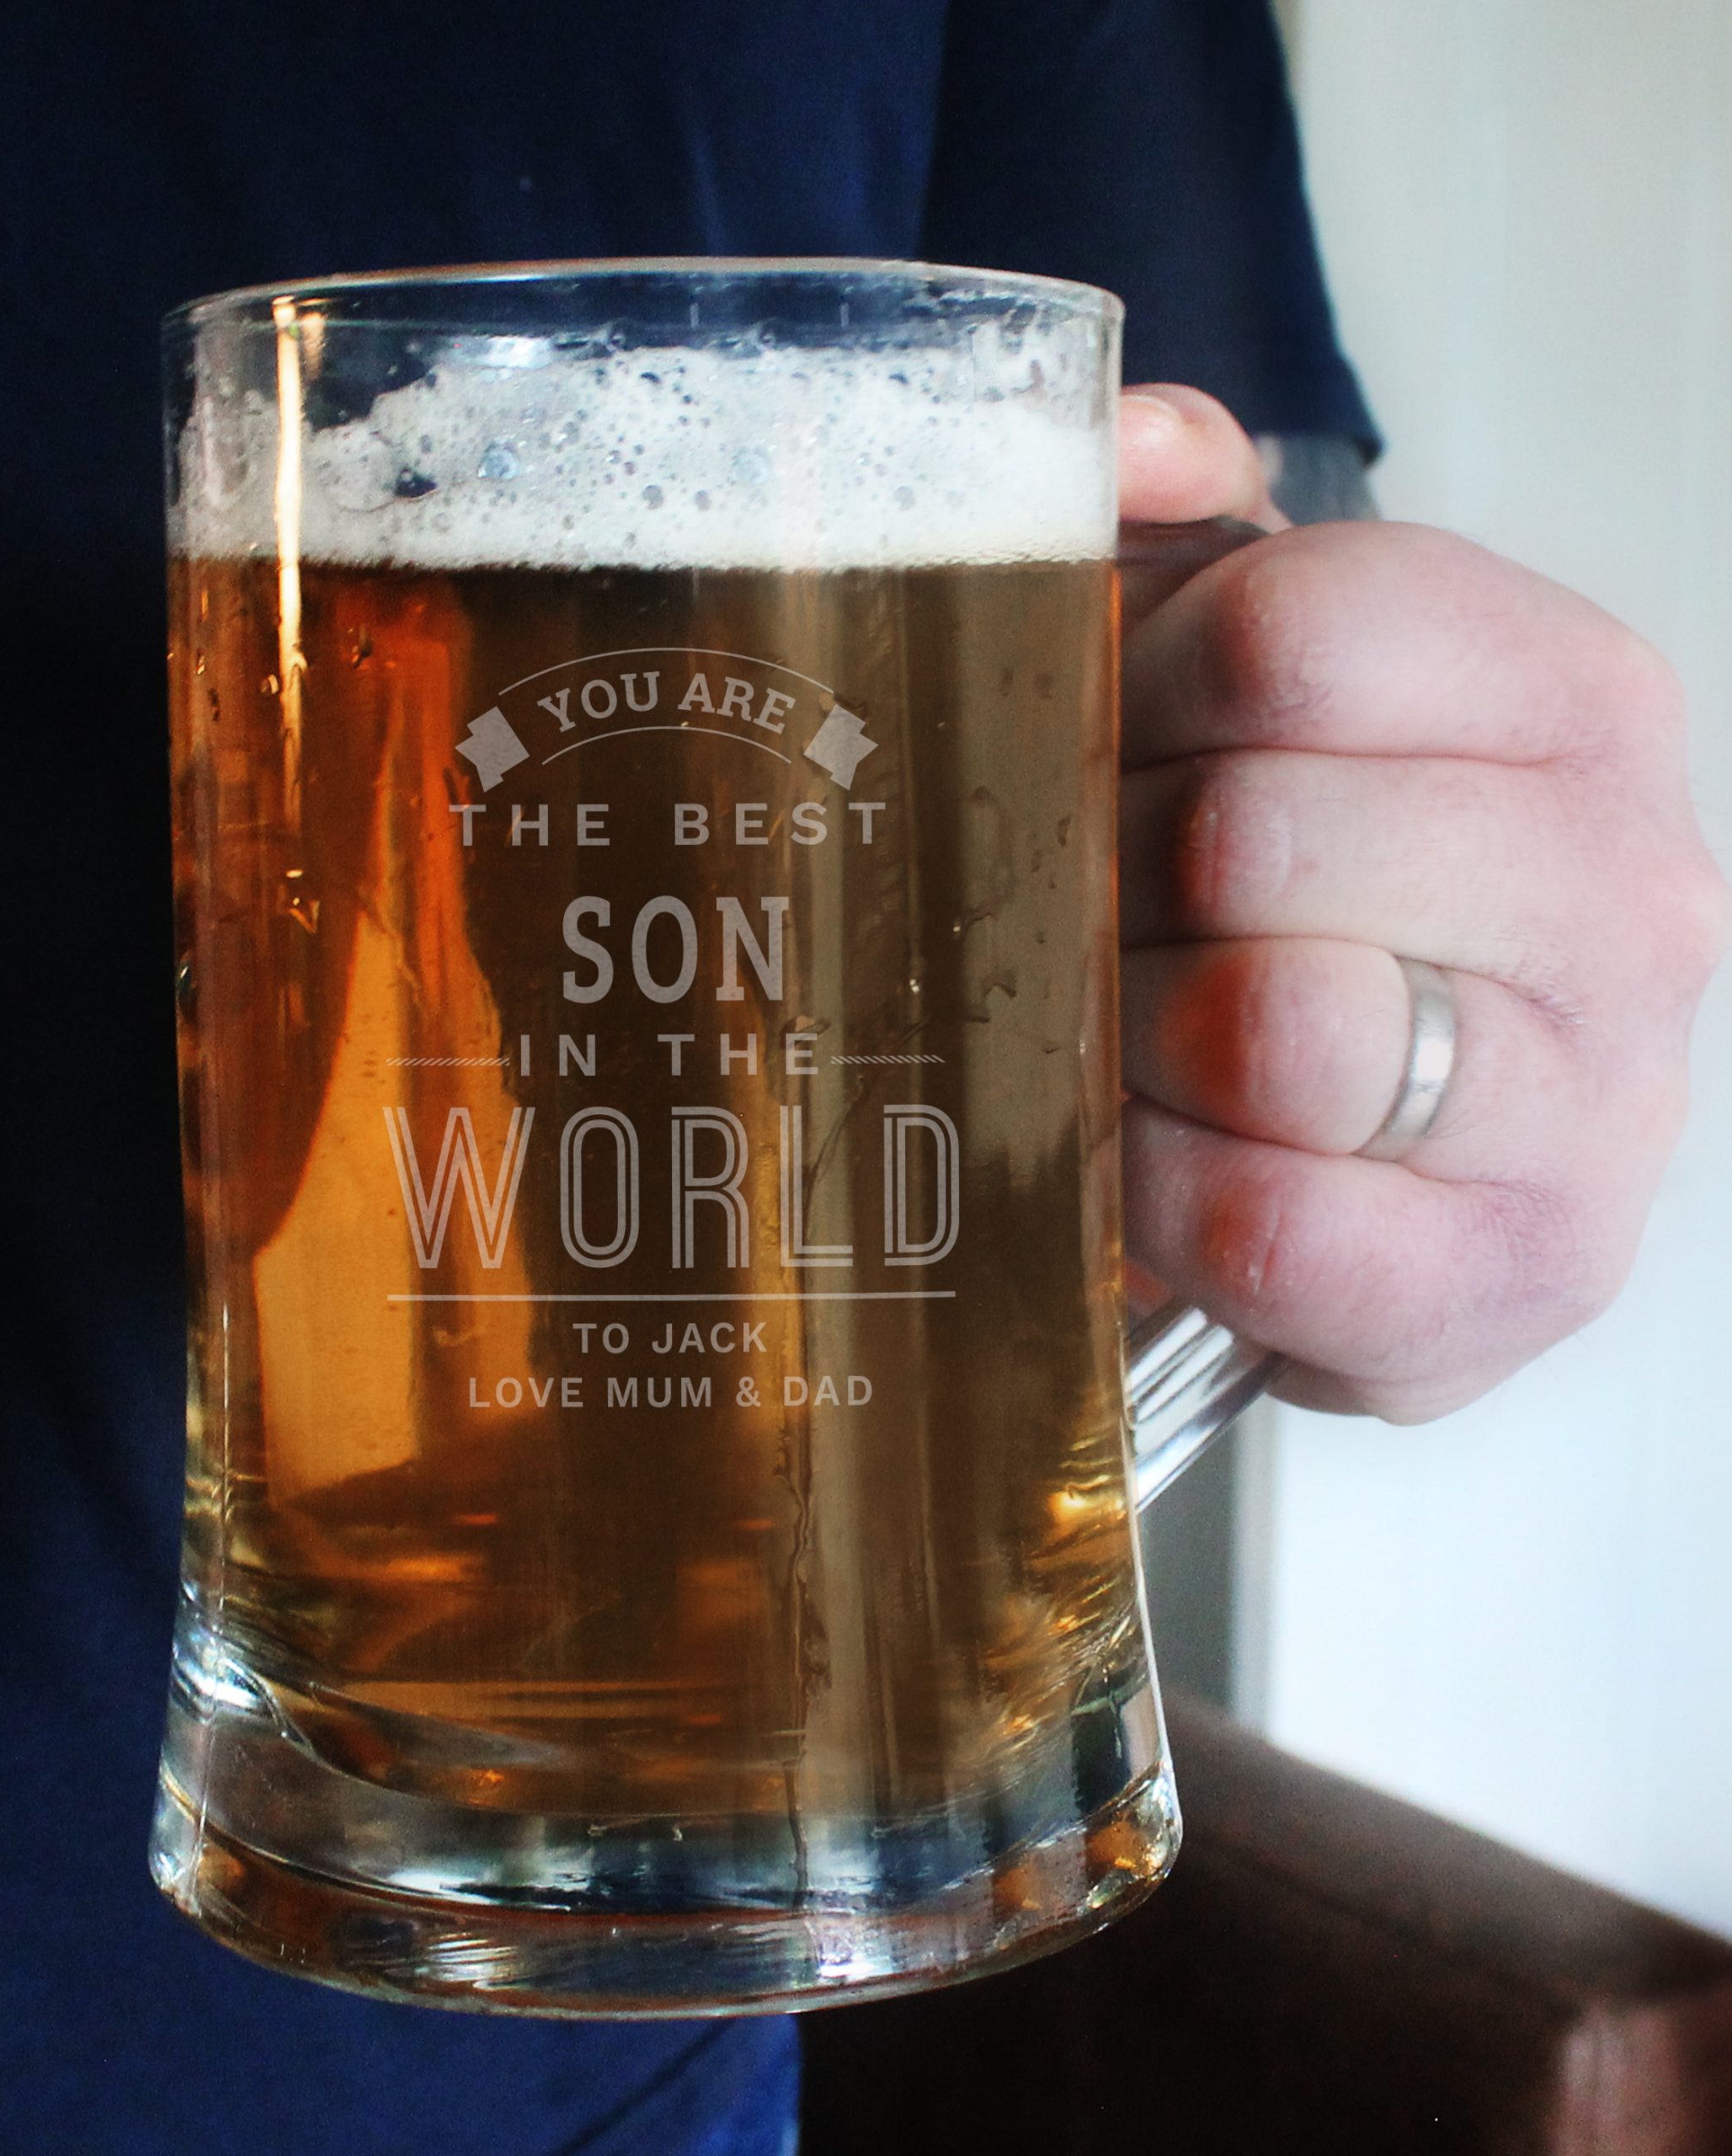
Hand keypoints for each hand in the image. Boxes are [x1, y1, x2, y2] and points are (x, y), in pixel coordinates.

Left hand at [1115, 385, 1727, 1420]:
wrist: (1388, 1165)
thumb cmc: (1298, 910)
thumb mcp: (1249, 687)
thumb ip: (1186, 531)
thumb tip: (1126, 436)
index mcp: (1571, 696)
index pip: (1289, 632)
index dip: (1140, 696)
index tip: (1129, 748)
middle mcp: (1629, 884)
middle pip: (1252, 834)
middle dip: (1118, 887)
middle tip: (1110, 919)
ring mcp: (1601, 1096)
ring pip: (1273, 1026)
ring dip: (1136, 1039)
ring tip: (1138, 1040)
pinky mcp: (1522, 1272)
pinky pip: (1267, 1215)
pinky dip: (1161, 1192)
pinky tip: (1163, 1159)